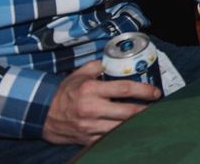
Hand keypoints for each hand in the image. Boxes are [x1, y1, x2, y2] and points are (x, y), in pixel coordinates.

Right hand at [42, 60, 159, 145]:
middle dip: (146, 110)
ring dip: (137, 124)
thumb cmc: (64, 92)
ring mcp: (90, 126)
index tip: (156, 92)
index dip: (144, 91)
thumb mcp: (79, 73)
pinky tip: (132, 130)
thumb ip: (99, 65)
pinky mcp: (87, 139)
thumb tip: (116, 60)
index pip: (125, 89)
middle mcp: (92, 109)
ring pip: (121, 128)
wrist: (41, 114)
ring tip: (148, 118)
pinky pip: (110, 138)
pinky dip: (122, 134)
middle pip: (127, 112)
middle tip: (157, 107)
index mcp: (91, 89)